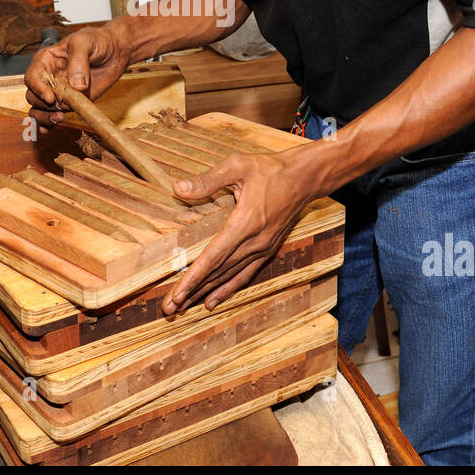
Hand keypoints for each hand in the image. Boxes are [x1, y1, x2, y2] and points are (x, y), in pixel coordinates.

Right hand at [24, 26, 130, 127]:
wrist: (115, 51)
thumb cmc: (97, 41)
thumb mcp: (85, 42)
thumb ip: (79, 61)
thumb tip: (76, 85)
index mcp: (46, 60)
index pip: (32, 77)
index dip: (38, 88)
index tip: (51, 97)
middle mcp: (49, 78)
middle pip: (33, 96)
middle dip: (43, 104)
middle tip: (60, 106)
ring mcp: (58, 92)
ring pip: (39, 109)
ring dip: (44, 117)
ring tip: (59, 118)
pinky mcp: (70, 103)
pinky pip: (52, 116)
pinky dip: (48, 125)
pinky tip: (49, 129)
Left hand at [163, 147, 318, 313]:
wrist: (305, 177)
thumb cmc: (270, 169)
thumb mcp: (237, 165)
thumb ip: (207, 180)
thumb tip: (178, 188)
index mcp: (245, 223)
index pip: (214, 257)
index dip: (193, 277)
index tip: (176, 295)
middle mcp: (255, 242)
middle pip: (218, 272)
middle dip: (192, 291)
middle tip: (168, 309)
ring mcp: (263, 248)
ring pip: (230, 277)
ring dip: (206, 293)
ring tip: (183, 308)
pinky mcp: (268, 249)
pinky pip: (245, 274)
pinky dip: (228, 289)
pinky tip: (213, 300)